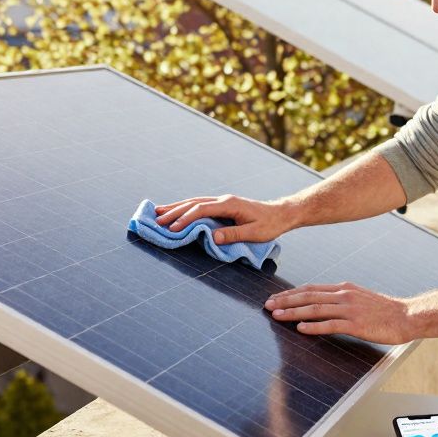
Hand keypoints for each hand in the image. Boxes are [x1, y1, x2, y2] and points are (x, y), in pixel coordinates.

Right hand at [154, 194, 294, 244]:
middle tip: (156, 219)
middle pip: (194, 203)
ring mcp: (223, 201)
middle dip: (174, 211)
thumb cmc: (270, 225)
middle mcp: (224, 200)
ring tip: (159, 212)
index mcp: (229, 205)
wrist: (281, 213)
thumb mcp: (254, 233)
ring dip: (177, 207)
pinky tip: (178, 211)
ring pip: (195, 202)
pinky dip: (186, 207)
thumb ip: (234, 235)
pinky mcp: (223, 205)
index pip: (202, 210)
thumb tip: (212, 236)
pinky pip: (200, 205)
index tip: (173, 228)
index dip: (186, 219)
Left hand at [263, 282, 415, 344]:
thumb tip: (322, 303)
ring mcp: (350, 309)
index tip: (276, 297)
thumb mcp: (361, 298)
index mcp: (344, 288)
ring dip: (294, 312)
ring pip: (315, 308)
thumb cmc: (385, 311)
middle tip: (268, 305)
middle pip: (308, 296)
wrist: (407, 316)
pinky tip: (301, 328)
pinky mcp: (356, 324)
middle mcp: (344, 295)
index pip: (312, 288)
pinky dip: (314, 326)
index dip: (291, 293)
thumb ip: (341, 299)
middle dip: (286, 300)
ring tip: (277, 315)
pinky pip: (330, 324)